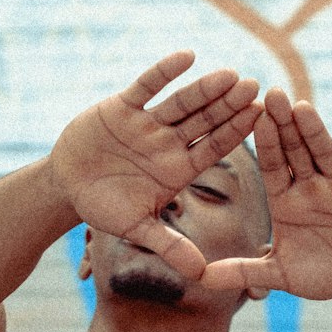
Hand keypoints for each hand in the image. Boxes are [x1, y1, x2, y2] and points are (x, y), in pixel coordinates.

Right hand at [49, 50, 261, 279]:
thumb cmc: (106, 207)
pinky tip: (188, 56)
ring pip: (182, 102)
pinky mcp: (124, 107)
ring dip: (206, 89)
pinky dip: (164, 72)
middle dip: (229, 106)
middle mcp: (169, 142)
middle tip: (257, 88)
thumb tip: (202, 275)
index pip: (214, 147)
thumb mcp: (138, 229)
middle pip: (205, 120)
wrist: (69, 185)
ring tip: (232, 75)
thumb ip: (170, 247)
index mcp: (178, 168)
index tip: (262, 119)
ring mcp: (148, 123)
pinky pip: (147, 86)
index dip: (236, 133)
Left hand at [200, 89, 331, 299]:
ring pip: (325, 152)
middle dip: (284, 124)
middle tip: (271, 93)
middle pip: (295, 150)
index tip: (250, 115)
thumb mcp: (278, 275)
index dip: (263, 142)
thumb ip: (243, 272)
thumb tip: (202, 278)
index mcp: (285, 199)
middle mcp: (310, 186)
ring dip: (314, 130)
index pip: (272, 164)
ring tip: (302, 107)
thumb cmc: (317, 277)